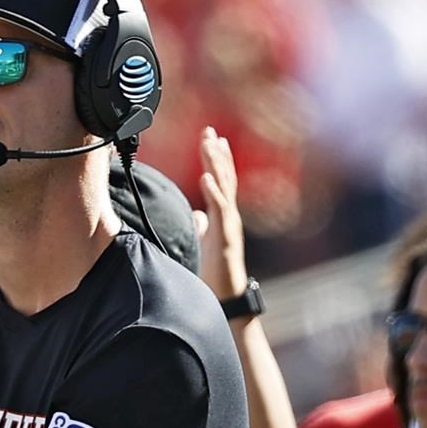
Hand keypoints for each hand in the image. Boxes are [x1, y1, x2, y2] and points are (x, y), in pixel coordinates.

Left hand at [195, 126, 247, 299]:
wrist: (225, 296)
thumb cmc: (215, 272)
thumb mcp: (206, 242)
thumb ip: (203, 226)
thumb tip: (197, 215)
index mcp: (224, 215)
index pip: (221, 180)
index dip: (217, 159)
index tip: (211, 138)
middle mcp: (229, 215)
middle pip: (224, 177)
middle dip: (217, 153)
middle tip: (209, 130)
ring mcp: (229, 224)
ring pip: (224, 187)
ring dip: (216, 164)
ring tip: (208, 144)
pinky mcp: (225, 236)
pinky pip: (220, 209)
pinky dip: (213, 191)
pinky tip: (205, 175)